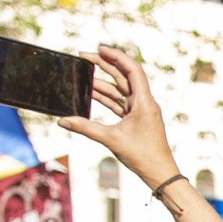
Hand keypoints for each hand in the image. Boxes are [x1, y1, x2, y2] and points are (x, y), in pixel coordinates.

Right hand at [59, 48, 183, 194]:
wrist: (160, 173)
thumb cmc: (143, 156)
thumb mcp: (111, 140)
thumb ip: (85, 128)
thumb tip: (62, 120)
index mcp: (144, 102)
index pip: (132, 70)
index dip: (116, 56)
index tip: (100, 48)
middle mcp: (144, 103)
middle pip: (123, 76)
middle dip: (104, 65)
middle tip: (83, 57)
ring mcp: (140, 110)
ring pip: (119, 90)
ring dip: (101, 82)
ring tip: (81, 75)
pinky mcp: (135, 119)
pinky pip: (119, 103)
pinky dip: (105, 97)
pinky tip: (90, 91)